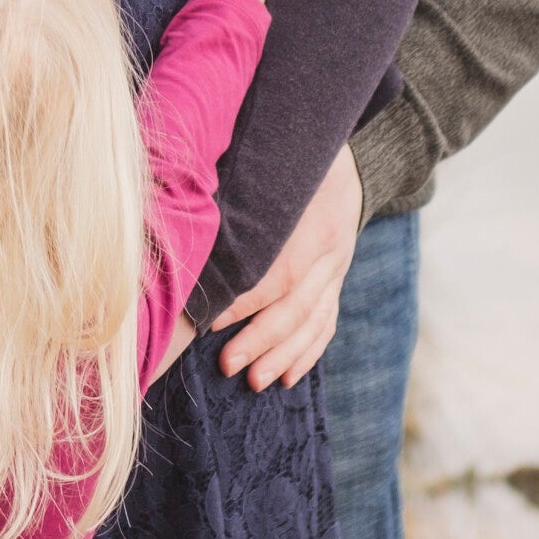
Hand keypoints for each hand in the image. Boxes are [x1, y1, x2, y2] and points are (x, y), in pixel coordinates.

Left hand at [212, 143, 360, 391]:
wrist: (350, 158)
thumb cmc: (292, 156)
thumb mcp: (274, 161)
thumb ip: (241, 189)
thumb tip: (187, 206)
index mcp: (314, 220)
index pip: (280, 271)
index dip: (246, 301)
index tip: (211, 320)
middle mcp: (332, 250)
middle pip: (296, 305)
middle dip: (262, 339)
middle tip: (228, 364)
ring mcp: (338, 269)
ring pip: (314, 321)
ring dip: (284, 356)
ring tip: (255, 382)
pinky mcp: (338, 281)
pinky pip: (327, 323)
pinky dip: (308, 353)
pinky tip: (289, 378)